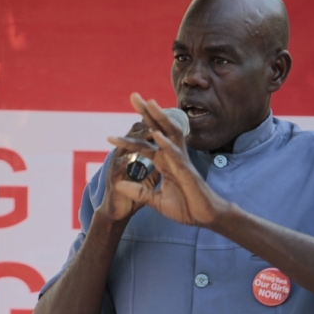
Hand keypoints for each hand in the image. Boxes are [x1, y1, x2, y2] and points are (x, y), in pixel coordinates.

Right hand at [96, 120, 159, 221]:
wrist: (116, 215)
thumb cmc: (131, 197)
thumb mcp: (148, 181)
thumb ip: (156, 168)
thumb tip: (167, 159)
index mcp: (134, 155)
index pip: (144, 133)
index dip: (153, 122)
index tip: (167, 112)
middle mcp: (124, 156)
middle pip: (134, 132)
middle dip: (143, 117)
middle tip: (152, 104)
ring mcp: (117, 165)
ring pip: (127, 144)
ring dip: (137, 136)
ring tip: (150, 129)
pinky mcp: (113, 178)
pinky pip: (120, 164)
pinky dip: (128, 158)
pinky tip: (136, 153)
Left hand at [107, 93, 230, 226]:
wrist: (205, 217)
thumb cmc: (185, 207)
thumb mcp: (156, 201)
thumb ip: (139, 192)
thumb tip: (118, 185)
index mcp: (164, 163)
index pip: (144, 146)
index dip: (127, 140)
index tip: (108, 136)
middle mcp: (172, 157)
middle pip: (158, 129)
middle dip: (146, 112)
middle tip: (133, 95)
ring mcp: (181, 161)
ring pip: (170, 134)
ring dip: (160, 118)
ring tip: (149, 103)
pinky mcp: (187, 171)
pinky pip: (176, 154)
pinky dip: (166, 143)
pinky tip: (156, 134)